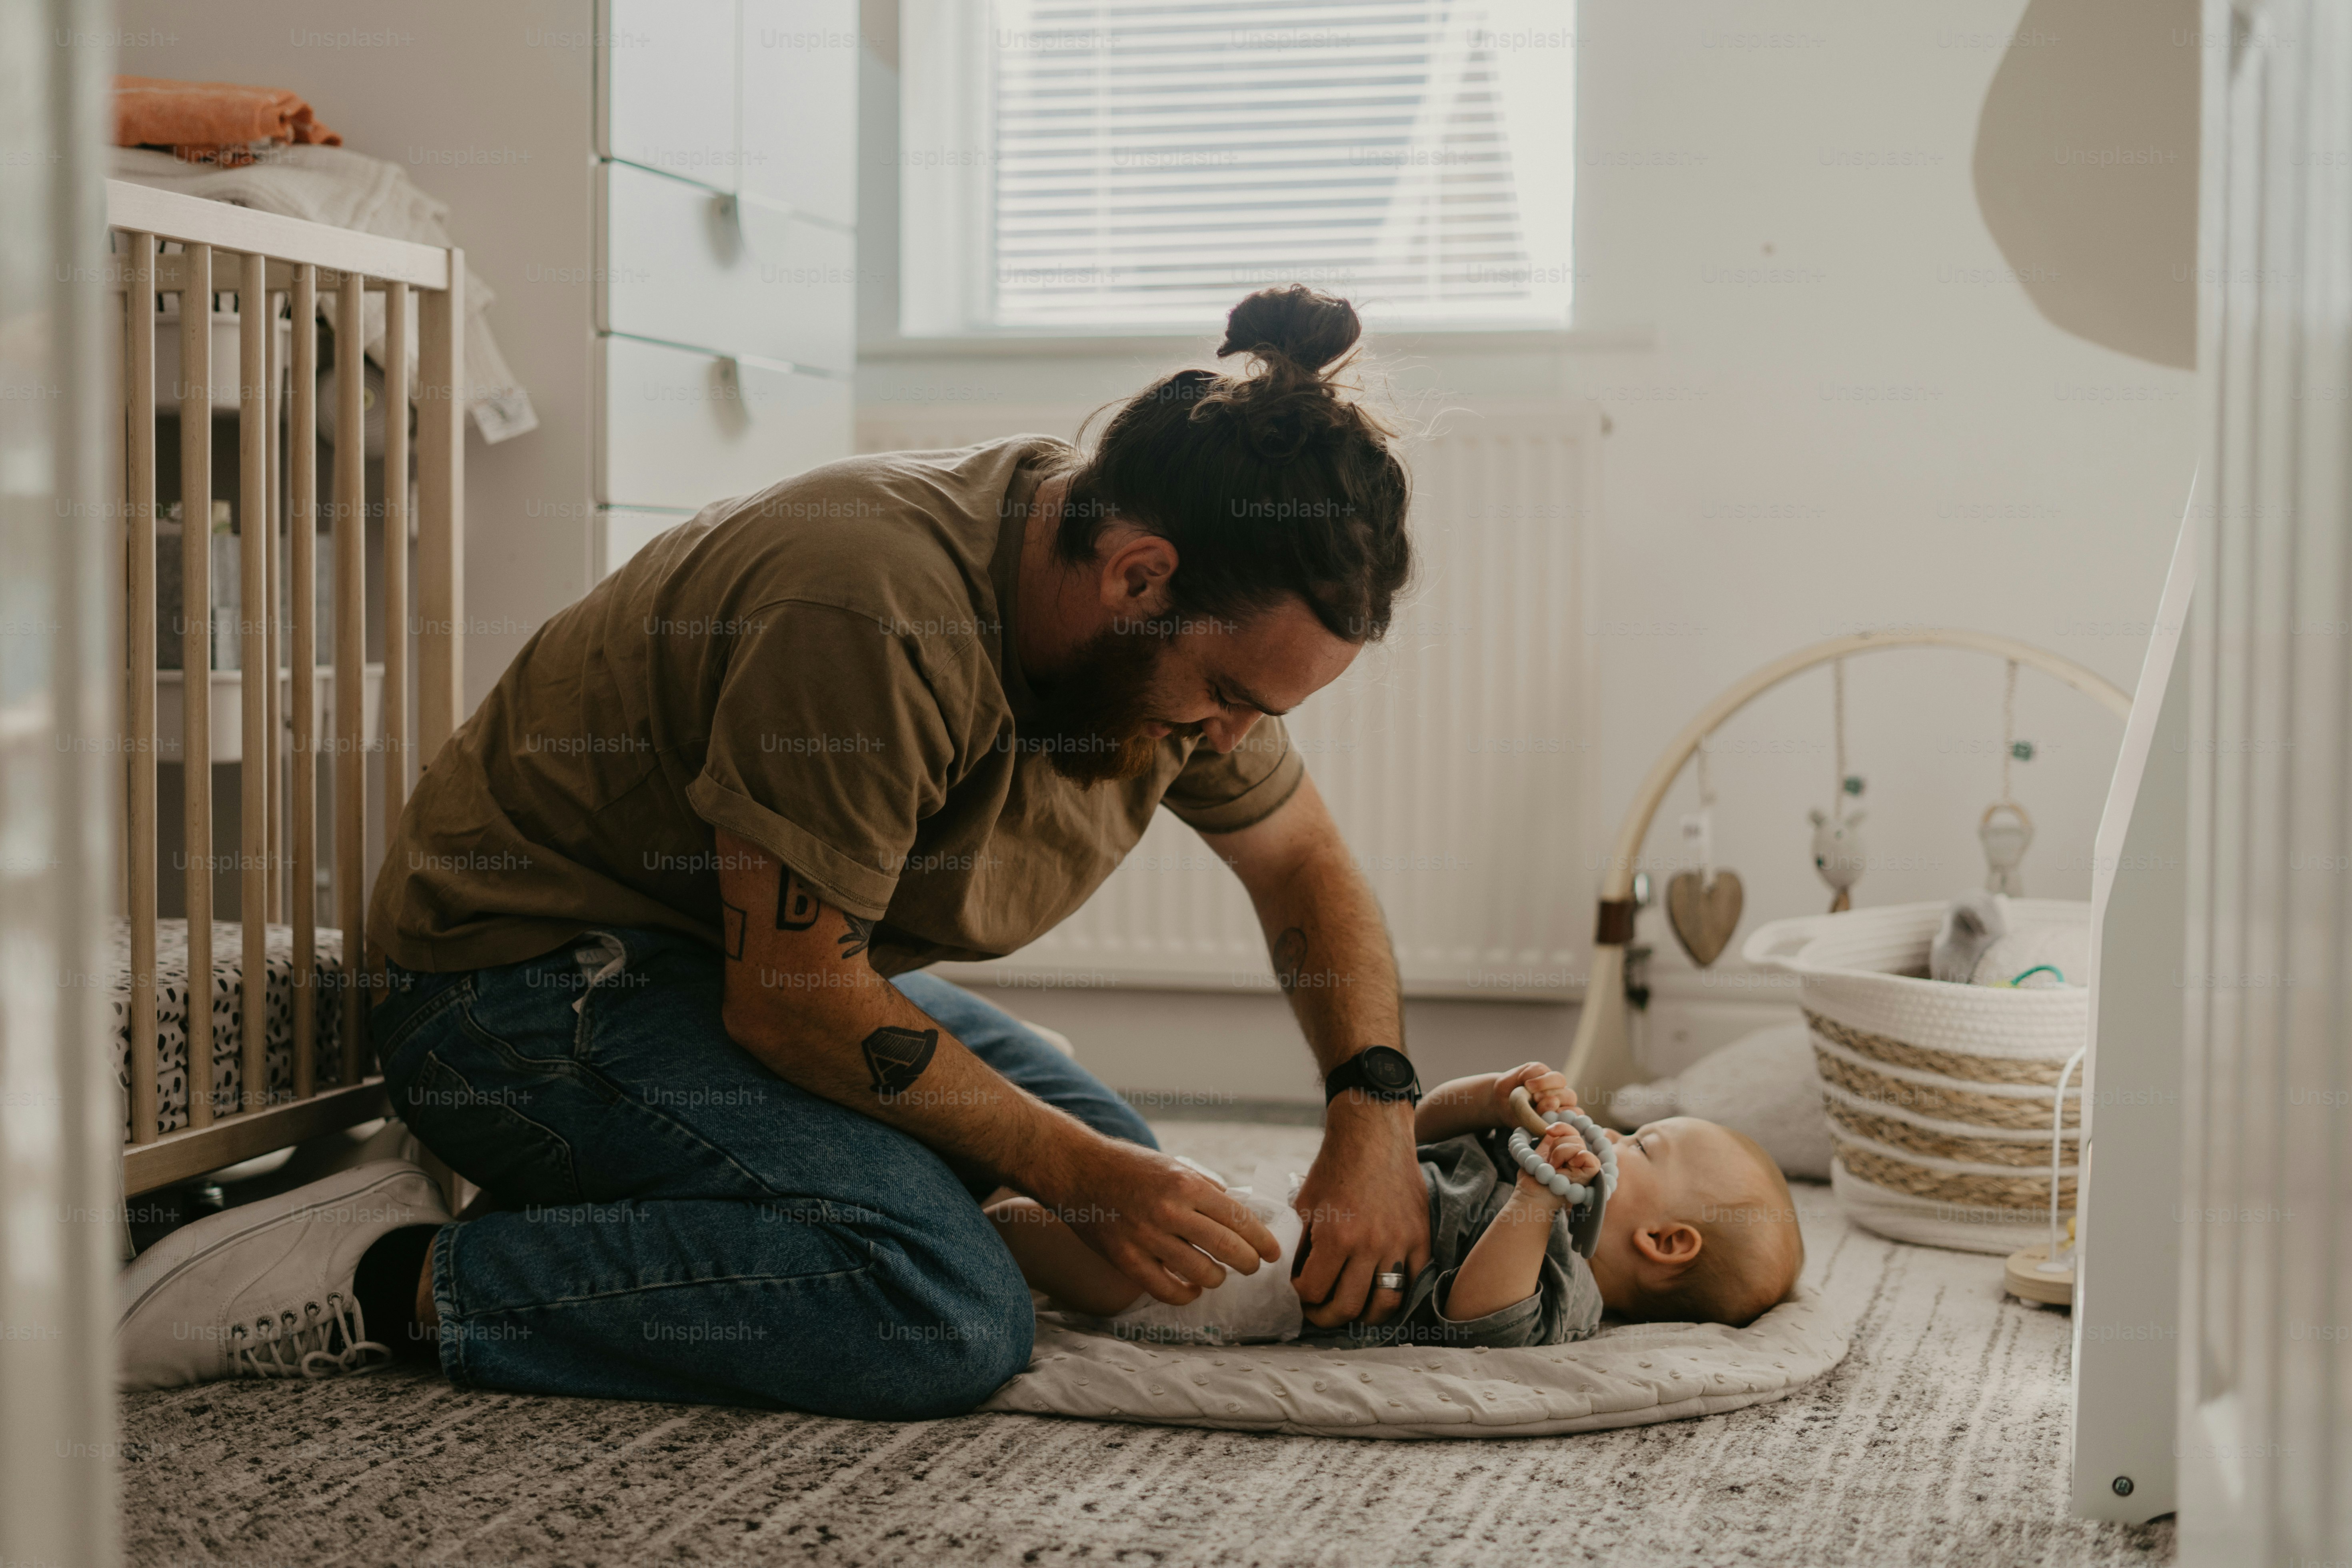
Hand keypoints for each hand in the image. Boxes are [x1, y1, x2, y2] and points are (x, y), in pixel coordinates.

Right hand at [1033, 1134, 1278, 1305]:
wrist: (1076, 1169)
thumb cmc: (1129, 1166)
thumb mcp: (1173, 1165)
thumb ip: (1205, 1189)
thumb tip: (1238, 1216)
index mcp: (1186, 1183)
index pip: (1239, 1219)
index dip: (1262, 1240)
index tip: (1273, 1253)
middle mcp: (1170, 1210)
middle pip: (1228, 1249)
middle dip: (1249, 1263)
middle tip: (1252, 1266)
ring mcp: (1146, 1237)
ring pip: (1202, 1274)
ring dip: (1218, 1278)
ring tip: (1217, 1274)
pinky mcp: (1126, 1259)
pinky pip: (1167, 1290)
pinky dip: (1186, 1295)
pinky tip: (1191, 1289)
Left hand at [1292, 1098, 1430, 1327]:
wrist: (1373, 1135)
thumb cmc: (1334, 1168)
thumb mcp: (1305, 1206)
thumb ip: (1302, 1245)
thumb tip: (1299, 1279)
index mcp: (1336, 1236)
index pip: (1315, 1290)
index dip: (1302, 1296)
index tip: (1300, 1290)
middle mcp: (1370, 1245)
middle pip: (1349, 1306)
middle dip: (1327, 1316)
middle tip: (1319, 1311)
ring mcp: (1399, 1243)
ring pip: (1386, 1304)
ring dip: (1365, 1316)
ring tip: (1352, 1309)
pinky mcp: (1421, 1237)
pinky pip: (1414, 1282)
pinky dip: (1397, 1294)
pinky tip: (1380, 1291)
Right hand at [1493, 1062, 1575, 1125]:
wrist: (1500, 1100)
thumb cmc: (1515, 1114)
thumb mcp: (1524, 1121)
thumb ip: (1538, 1118)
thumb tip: (1554, 1103)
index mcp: (1560, 1114)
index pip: (1575, 1113)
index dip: (1566, 1113)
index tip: (1551, 1115)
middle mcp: (1559, 1098)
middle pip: (1569, 1095)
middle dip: (1553, 1097)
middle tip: (1536, 1099)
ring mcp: (1551, 1082)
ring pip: (1559, 1079)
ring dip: (1544, 1083)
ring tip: (1528, 1087)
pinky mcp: (1540, 1069)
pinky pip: (1541, 1069)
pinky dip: (1530, 1074)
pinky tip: (1521, 1080)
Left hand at [1516, 1122, 1600, 1203]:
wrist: (1532, 1193)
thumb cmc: (1534, 1177)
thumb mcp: (1541, 1153)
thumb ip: (1550, 1140)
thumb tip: (1552, 1127)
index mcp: (1569, 1153)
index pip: (1572, 1131)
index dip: (1561, 1127)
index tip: (1548, 1131)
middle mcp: (1580, 1159)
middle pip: (1575, 1136)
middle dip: (1556, 1147)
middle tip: (1550, 1163)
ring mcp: (1587, 1167)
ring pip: (1578, 1145)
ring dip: (1559, 1155)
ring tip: (1554, 1170)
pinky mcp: (1592, 1175)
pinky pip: (1588, 1157)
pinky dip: (1576, 1159)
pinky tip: (1567, 1170)